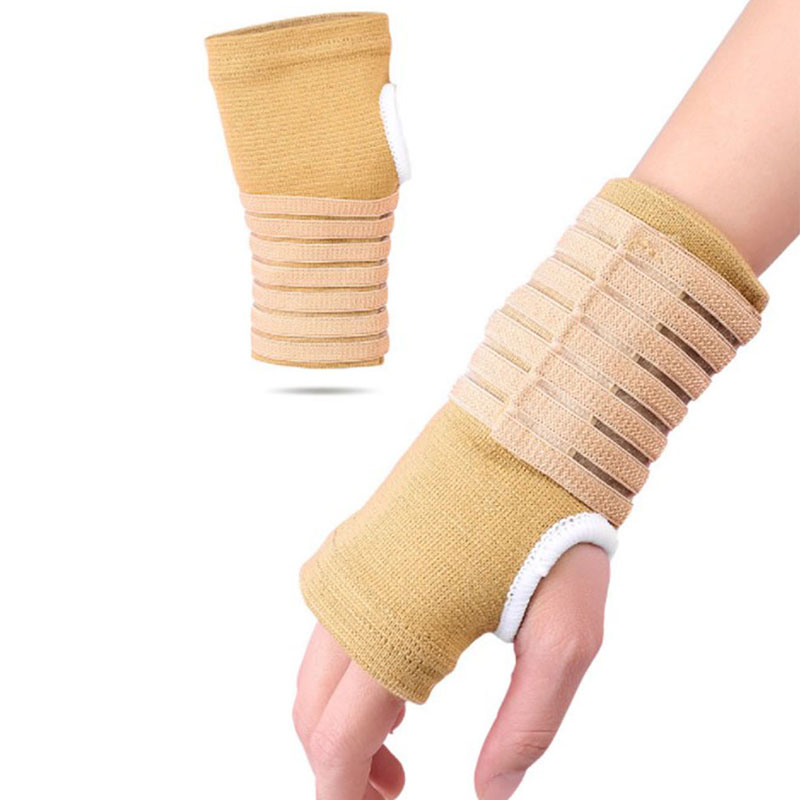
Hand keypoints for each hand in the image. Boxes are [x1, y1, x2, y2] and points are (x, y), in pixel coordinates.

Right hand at [293, 543, 609, 799]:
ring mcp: (352, 563)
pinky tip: (396, 677)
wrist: (531, 427)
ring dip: (339, 719)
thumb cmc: (554, 524)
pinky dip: (344, 670)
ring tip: (397, 746)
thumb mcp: (566, 636)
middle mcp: (355, 597)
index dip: (344, 798)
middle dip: (337, 767)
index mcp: (398, 627)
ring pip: (316, 668)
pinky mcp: (362, 540)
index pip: (339, 740)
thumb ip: (529, 725)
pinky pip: (329, 623)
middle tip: (394, 793)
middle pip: (312, 712)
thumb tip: (492, 795)